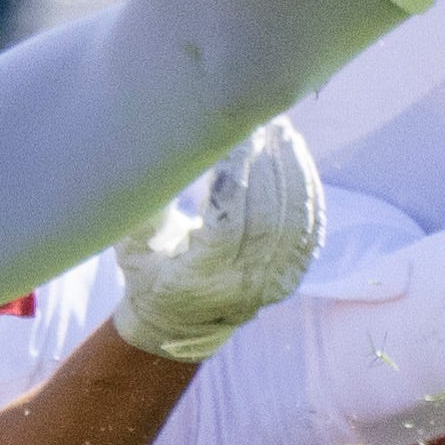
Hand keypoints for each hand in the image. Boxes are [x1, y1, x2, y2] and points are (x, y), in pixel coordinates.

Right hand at [112, 118, 322, 363]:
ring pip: (294, 221)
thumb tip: (155, 146)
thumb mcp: (134, 244)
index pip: (227, 225)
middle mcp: (241, 287)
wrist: (180, 324)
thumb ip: (145, 203)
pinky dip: (307, 188)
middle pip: (267, 218)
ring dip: (291, 169)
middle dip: (267, 164)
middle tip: (260, 120)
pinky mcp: (291, 275)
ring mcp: (272, 283)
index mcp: (198, 280)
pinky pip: (310, 229)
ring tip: (280, 128)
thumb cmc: (148, 272)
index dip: (233, 179)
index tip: (231, 137)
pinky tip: (296, 155)